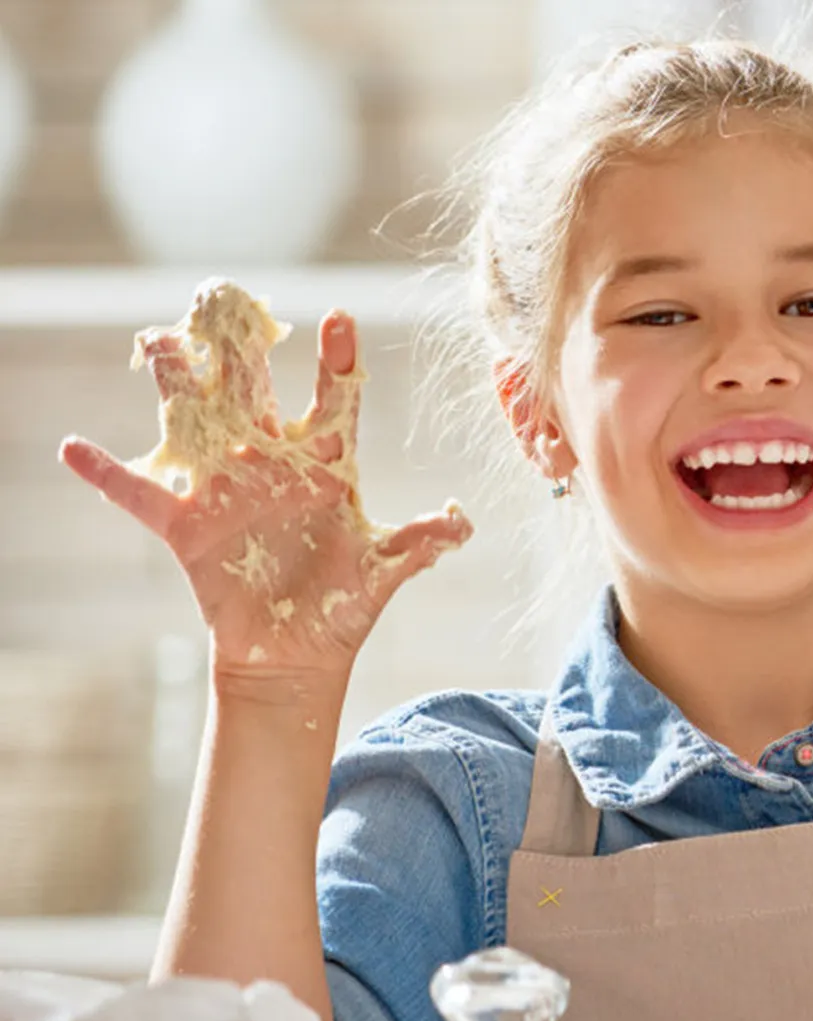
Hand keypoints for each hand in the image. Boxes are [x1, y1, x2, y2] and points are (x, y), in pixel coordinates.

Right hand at [60, 299, 471, 684]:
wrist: (296, 656)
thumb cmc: (343, 606)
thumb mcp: (387, 570)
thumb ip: (422, 541)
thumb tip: (462, 523)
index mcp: (327, 465)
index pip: (335, 400)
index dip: (338, 360)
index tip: (341, 319)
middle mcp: (271, 461)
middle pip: (250, 387)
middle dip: (238, 341)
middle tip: (224, 295)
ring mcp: (225, 487)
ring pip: (193, 419)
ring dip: (174, 382)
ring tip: (156, 342)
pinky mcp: (186, 525)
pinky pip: (139, 495)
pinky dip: (105, 474)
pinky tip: (72, 449)